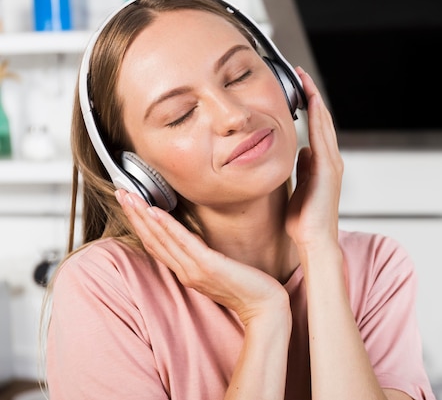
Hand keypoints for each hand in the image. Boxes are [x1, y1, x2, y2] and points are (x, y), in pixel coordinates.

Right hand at [115, 189, 288, 325]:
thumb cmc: (246, 287)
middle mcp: (185, 271)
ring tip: (129, 197)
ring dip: (143, 217)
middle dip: (134, 216)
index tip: (129, 203)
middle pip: (152, 240)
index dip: (140, 224)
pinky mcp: (209, 266)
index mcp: (186, 271)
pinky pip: (183, 243)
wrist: (264, 306)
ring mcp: (195, 269)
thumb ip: (202, 256)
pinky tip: (154, 212)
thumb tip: (194, 239)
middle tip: (119, 192)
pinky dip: (167, 227)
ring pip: (162, 239)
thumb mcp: (218, 268)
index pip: (156, 245)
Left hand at [286, 68, 343, 251]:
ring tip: (306, 81)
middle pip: (323, 121)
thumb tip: (302, 151)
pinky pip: (323, 138)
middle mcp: (330, 161)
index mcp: (322, 165)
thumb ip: (304, 169)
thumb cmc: (305, 221)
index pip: (316, 128)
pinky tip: (313, 104)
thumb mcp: (300, 187)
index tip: (298, 88)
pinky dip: (319, 119)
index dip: (309, 106)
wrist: (313, 241)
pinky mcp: (328, 171)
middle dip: (313, 96)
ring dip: (316, 101)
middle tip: (302, 74)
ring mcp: (331, 165)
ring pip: (325, 125)